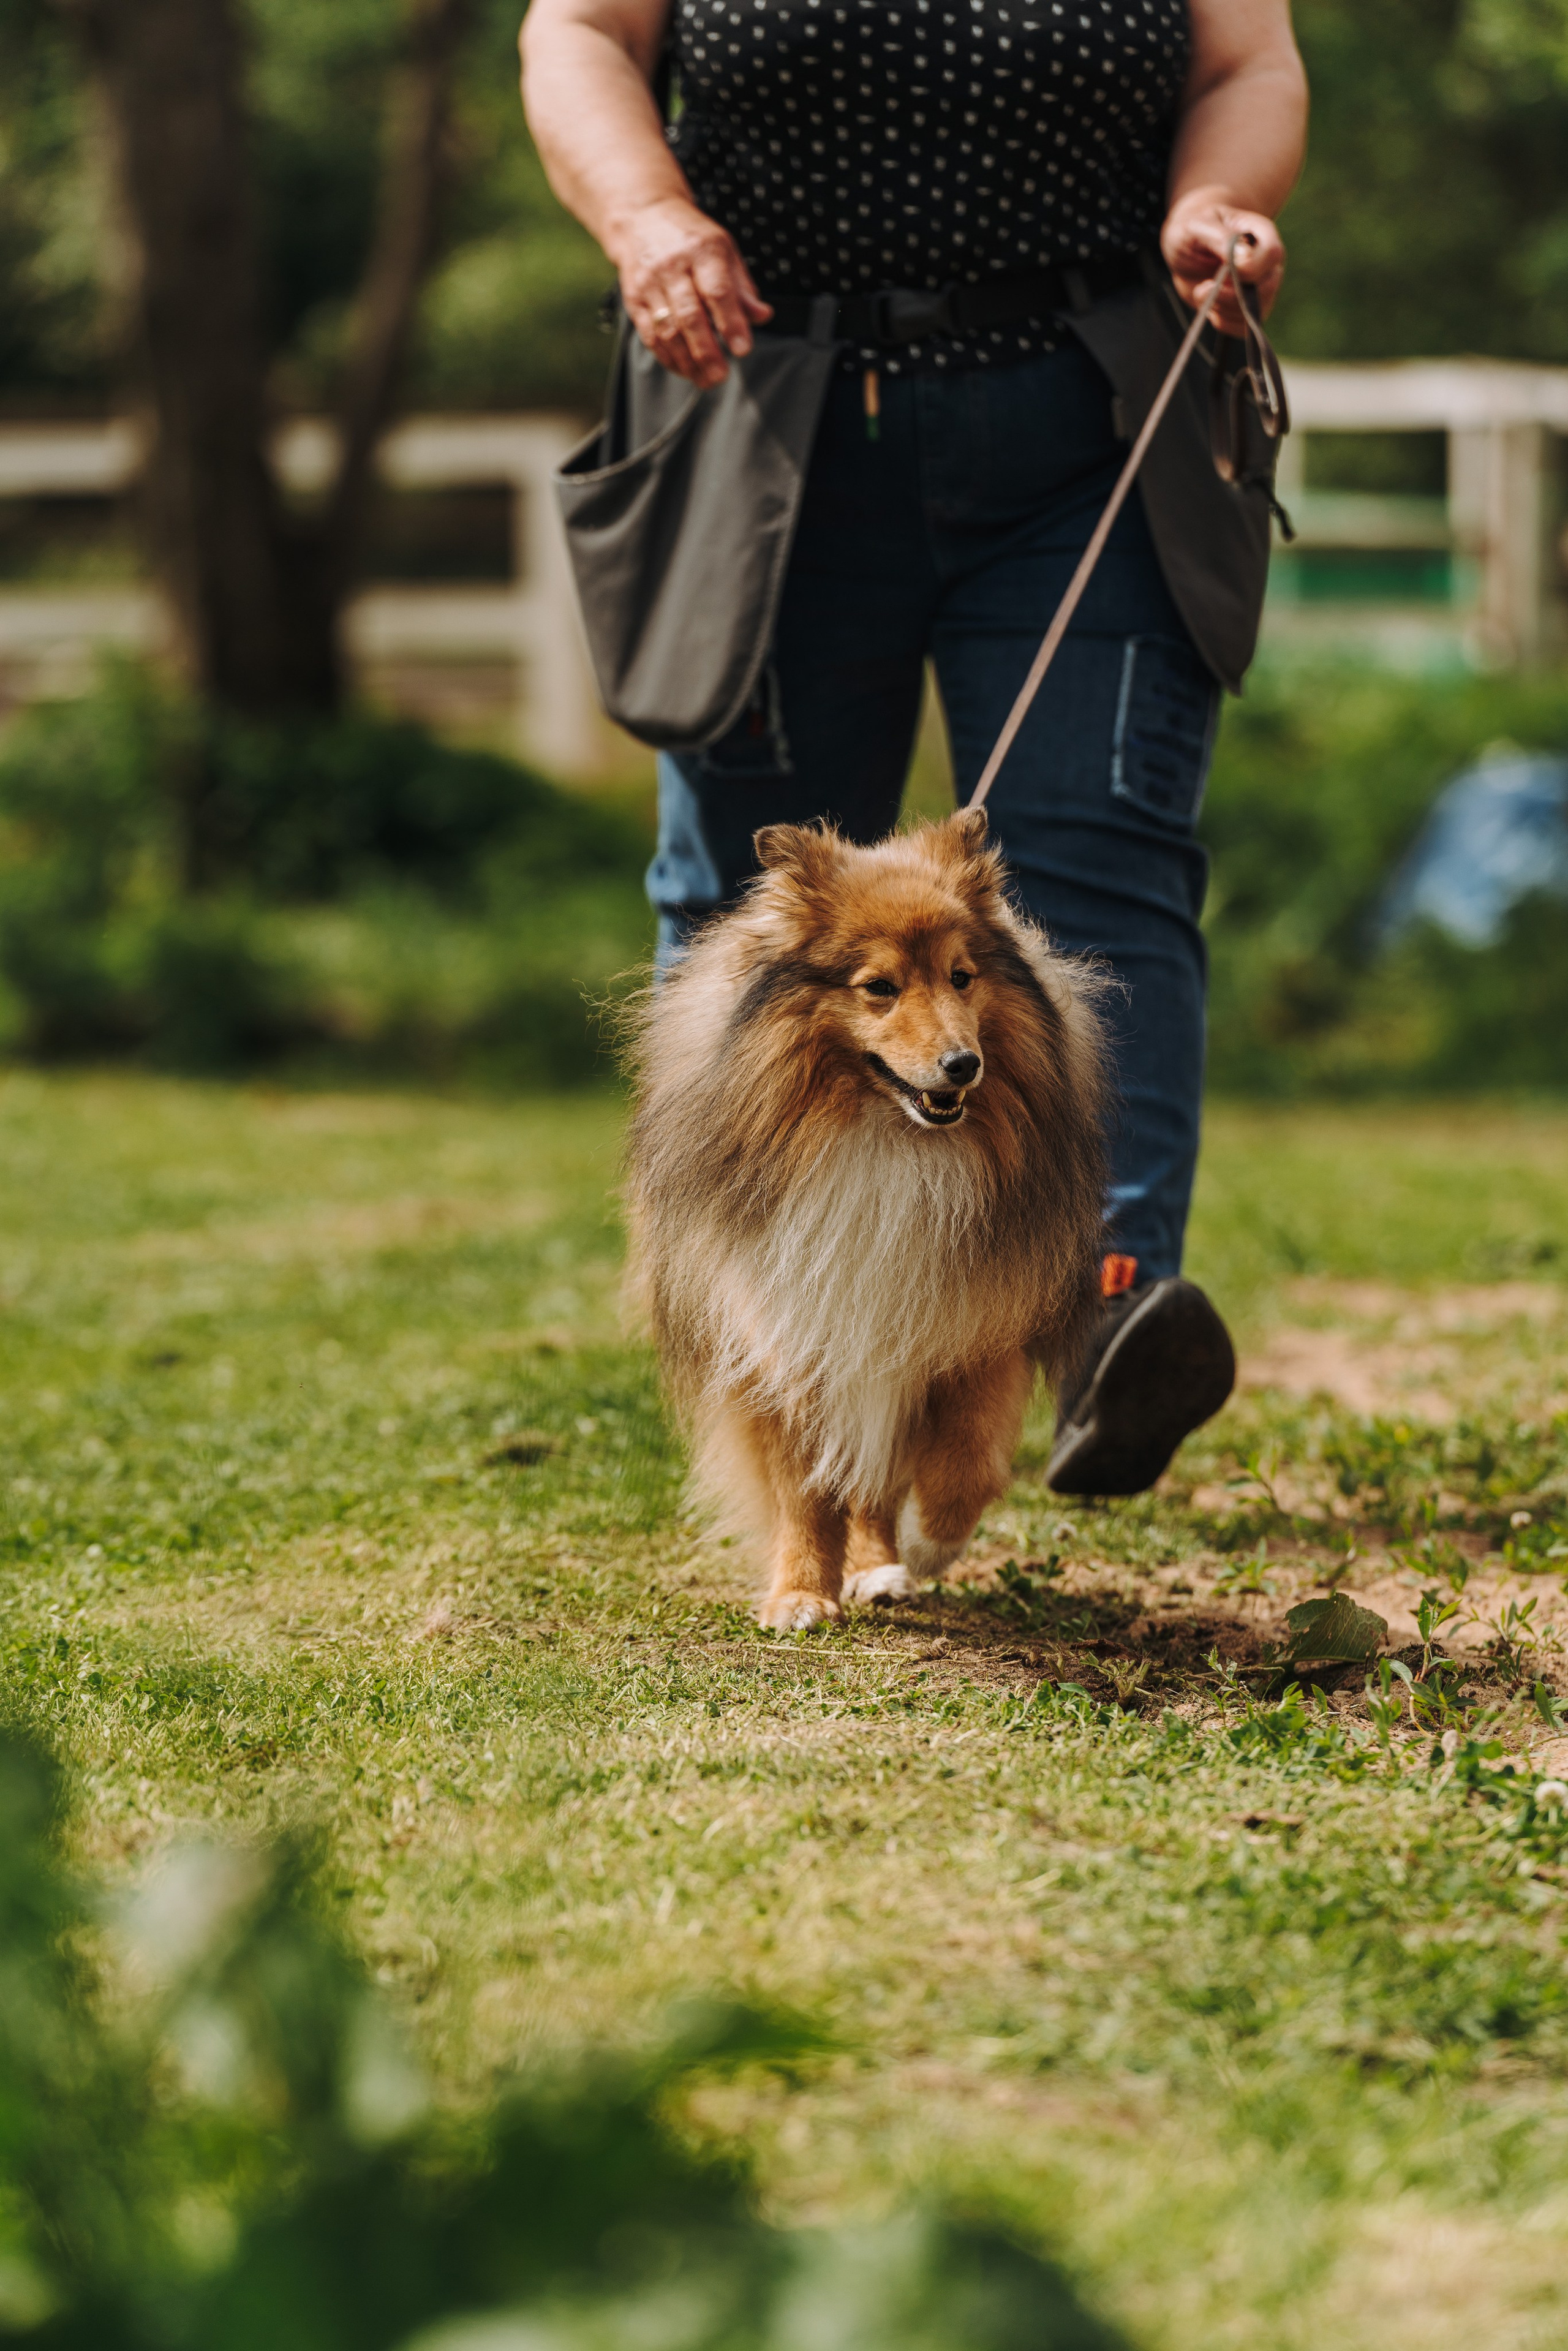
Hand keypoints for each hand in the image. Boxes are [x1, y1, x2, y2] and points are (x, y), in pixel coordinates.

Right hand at [610, 195, 772, 386]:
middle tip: (721, 376)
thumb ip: (742, 286)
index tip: (743, 349)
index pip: (718, 290)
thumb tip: (763, 316)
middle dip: (707, 350)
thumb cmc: (691, 239)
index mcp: (702, 250)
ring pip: (668, 330)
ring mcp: (649, 283)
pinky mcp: (634, 298)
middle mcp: (672, 266)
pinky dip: (668, 358)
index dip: (731, 322)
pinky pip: (650, 335)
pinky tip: (685, 370)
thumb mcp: (724, 250)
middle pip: (690, 315)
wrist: (642, 217)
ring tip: (705, 380)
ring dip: (687, 361)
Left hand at [1160, 189, 1284, 334]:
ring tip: (1201, 291)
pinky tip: (1208, 307)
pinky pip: (1242, 328)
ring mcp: (1261, 288)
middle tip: (1204, 287)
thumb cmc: (1192, 231)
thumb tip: (1244, 255)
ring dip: (1222, 308)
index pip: (1272, 254)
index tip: (1222, 270)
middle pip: (1267, 288)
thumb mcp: (1198, 227)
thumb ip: (1221, 238)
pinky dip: (1221, 323)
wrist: (1185, 249)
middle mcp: (1267, 262)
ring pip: (1254, 312)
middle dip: (1231, 295)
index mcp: (1261, 234)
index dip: (1249, 268)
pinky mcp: (1247, 309)